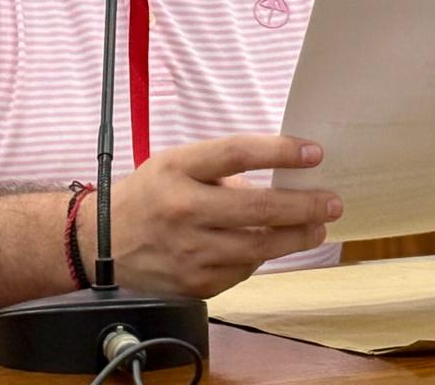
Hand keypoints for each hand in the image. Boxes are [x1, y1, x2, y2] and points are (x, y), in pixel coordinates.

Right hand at [102, 135, 341, 297]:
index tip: (314, 153)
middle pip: (257, 207)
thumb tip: (280, 175)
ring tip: (317, 227)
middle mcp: (183, 210)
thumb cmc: (148, 196)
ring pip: (258, 247)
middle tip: (331, 202)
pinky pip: (242, 269)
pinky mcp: (195, 284)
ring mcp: (190, 252)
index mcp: (177, 170)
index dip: (279, 151)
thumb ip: (222, 168)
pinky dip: (262, 257)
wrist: (102, 244)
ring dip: (295, 237)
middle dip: (304, 205)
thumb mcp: (176, 164)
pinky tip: (273, 245)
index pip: (236, 154)